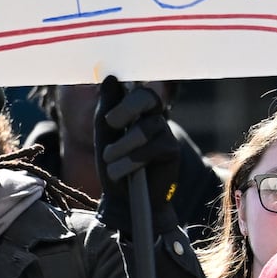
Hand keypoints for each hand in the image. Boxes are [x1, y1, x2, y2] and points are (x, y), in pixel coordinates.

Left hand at [94, 77, 179, 230]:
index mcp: (136, 112)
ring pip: (146, 127)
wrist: (124, 200)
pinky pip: (153, 147)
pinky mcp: (172, 151)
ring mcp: (165, 134)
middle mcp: (153, 119)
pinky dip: (132, 160)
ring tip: (110, 160)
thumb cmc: (113, 166)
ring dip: (122, 145)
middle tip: (111, 123)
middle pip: (148, 98)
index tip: (109, 115)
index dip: (126, 96)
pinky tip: (122, 171)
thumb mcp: (104, 136)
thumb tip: (111, 78)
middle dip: (127, 108)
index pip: (137, 92)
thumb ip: (107, 108)